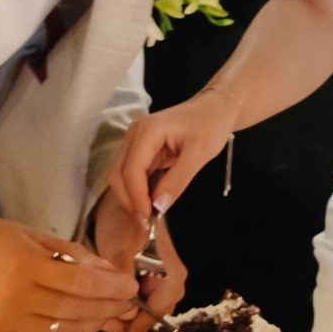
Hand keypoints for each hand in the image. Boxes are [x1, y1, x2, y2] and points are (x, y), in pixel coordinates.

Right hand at [0, 214, 138, 331]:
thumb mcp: (29, 235)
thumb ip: (69, 253)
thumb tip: (107, 271)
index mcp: (26, 267)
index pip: (82, 283)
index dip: (111, 287)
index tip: (130, 286)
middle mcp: (17, 300)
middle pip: (77, 310)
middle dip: (108, 308)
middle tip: (127, 304)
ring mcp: (6, 323)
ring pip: (63, 331)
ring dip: (91, 325)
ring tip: (107, 315)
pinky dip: (64, 330)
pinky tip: (78, 321)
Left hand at [92, 180, 185, 318]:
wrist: (126, 201)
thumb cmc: (123, 225)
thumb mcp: (119, 257)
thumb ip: (123, 288)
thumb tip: (126, 316)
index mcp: (171, 279)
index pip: (154, 316)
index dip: (129, 325)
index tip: (104, 323)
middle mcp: (174, 282)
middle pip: (152, 316)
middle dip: (127, 321)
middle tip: (100, 319)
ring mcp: (166, 279)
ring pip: (147, 308)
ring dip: (126, 312)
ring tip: (101, 309)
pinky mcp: (155, 276)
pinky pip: (144, 297)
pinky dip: (127, 301)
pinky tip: (108, 298)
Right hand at [113, 93, 236, 233]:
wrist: (214, 108)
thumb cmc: (210, 126)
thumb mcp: (199, 154)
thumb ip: (178, 180)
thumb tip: (158, 207)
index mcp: (147, 131)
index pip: (131, 171)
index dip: (137, 198)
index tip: (148, 219)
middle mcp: (134, 134)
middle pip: (118, 174)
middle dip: (129, 200)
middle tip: (147, 222)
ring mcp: (135, 141)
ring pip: (120, 175)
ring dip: (132, 197)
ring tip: (150, 215)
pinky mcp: (140, 149)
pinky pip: (132, 173)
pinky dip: (138, 190)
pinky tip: (151, 202)